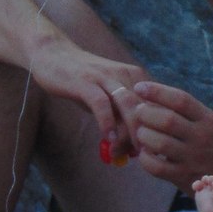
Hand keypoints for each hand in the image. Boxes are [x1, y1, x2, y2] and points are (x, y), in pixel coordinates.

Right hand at [28, 42, 145, 154]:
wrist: (54, 55)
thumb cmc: (84, 82)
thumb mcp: (108, 99)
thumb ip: (121, 119)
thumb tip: (133, 149)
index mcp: (136, 77)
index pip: (156, 106)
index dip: (158, 130)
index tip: (155, 150)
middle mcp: (125, 75)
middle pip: (145, 108)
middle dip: (148, 135)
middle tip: (145, 156)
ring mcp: (105, 77)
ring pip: (128, 106)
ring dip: (130, 133)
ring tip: (129, 153)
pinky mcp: (86, 82)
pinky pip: (102, 104)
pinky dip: (107, 123)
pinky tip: (108, 140)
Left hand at [124, 81, 212, 190]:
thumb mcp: (208, 121)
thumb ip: (184, 110)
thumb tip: (148, 94)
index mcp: (207, 118)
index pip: (181, 100)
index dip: (157, 91)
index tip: (139, 86)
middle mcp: (201, 137)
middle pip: (167, 121)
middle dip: (146, 113)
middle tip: (139, 112)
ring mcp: (193, 159)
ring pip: (160, 143)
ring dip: (143, 135)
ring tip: (141, 132)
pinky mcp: (183, 177)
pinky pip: (157, 167)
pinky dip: (145, 158)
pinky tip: (145, 153)